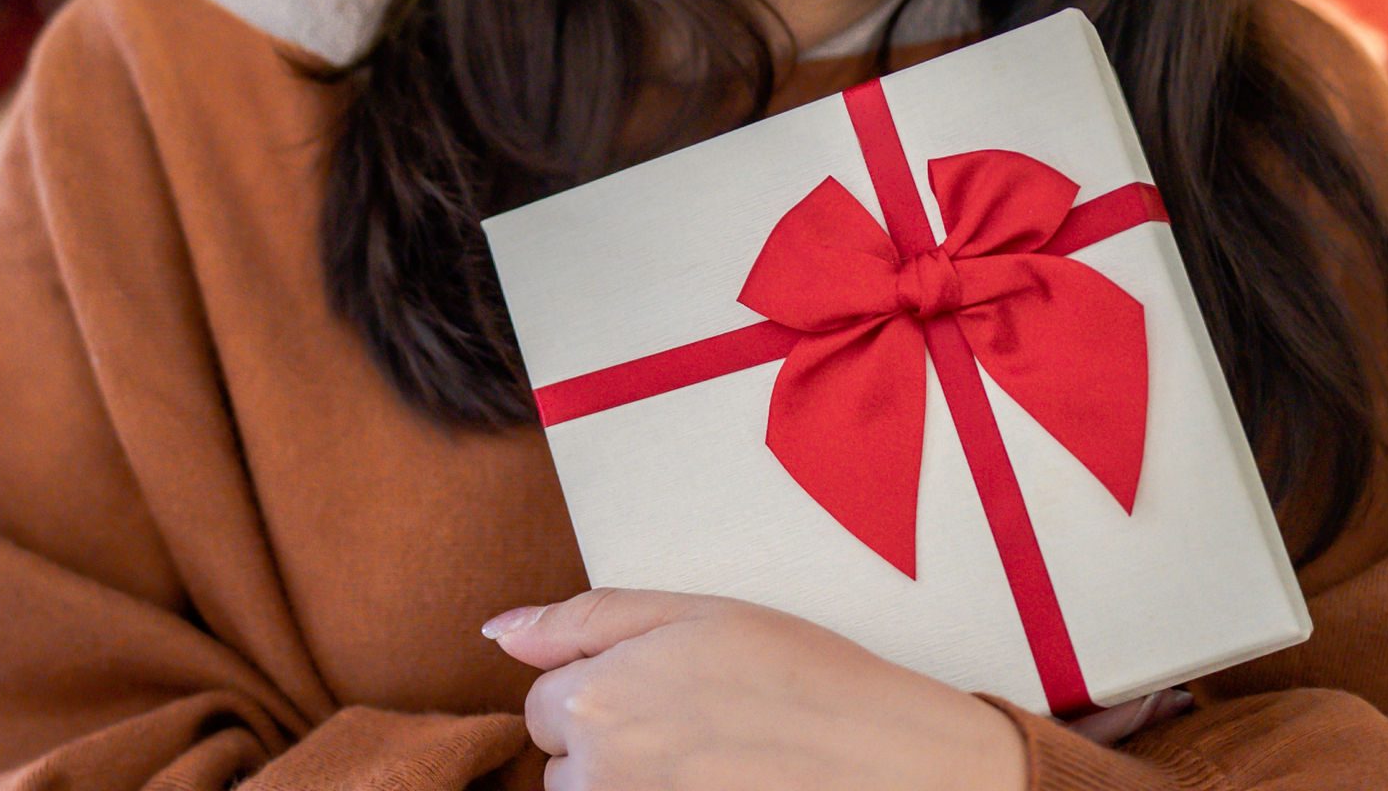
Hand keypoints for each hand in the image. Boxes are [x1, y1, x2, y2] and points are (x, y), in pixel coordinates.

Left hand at [484, 590, 1026, 790]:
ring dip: (629, 785)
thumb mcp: (695, 614)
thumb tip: (500, 632)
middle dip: (606, 748)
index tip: (661, 688)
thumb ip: (586, 621)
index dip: (599, 690)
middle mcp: (602, 774)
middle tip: (695, 727)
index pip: (540, 705)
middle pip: (563, 767)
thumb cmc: (803, 677)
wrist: (887, 761)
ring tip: (712, 765)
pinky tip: (722, 785)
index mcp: (596, 701)